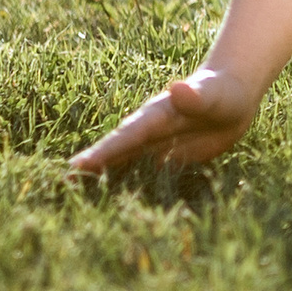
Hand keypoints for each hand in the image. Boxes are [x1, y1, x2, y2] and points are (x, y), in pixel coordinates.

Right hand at [66, 65, 254, 178]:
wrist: (232, 94)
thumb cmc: (222, 91)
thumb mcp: (211, 94)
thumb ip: (195, 95)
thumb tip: (177, 88)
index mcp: (155, 116)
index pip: (125, 137)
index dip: (102, 152)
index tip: (76, 167)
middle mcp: (148, 132)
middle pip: (114, 151)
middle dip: (89, 167)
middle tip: (58, 184)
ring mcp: (154, 146)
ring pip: (121, 163)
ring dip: (100, 177)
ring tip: (71, 196)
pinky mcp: (164, 159)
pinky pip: (138, 173)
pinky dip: (121, 184)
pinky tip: (108, 202)